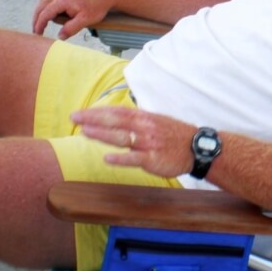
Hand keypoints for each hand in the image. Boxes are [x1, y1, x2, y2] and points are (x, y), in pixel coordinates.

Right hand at [32, 0, 110, 39]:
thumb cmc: (98, 6)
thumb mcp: (85, 20)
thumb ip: (71, 29)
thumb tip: (59, 37)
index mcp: (63, 0)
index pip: (45, 14)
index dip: (39, 25)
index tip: (37, 34)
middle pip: (41, 6)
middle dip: (36, 18)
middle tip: (36, 31)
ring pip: (44, 0)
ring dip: (40, 11)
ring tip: (40, 23)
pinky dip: (45, 5)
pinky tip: (49, 12)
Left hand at [71, 106, 194, 177]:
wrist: (196, 148)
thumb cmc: (175, 135)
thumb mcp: (156, 121)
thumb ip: (137, 120)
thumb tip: (117, 118)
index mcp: (144, 117)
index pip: (117, 112)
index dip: (97, 112)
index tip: (80, 113)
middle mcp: (145, 128)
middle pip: (116, 121)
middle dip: (94, 119)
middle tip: (75, 117)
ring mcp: (148, 143)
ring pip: (122, 137)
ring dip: (102, 134)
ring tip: (85, 132)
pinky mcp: (153, 159)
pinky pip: (135, 158)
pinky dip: (121, 158)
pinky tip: (107, 157)